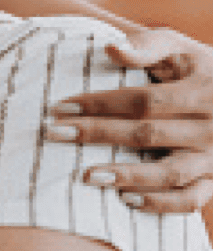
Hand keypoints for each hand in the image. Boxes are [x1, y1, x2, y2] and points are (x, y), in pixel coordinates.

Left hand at [46, 27, 212, 212]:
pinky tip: (125, 200)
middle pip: (148, 134)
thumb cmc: (203, 71)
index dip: (100, 104)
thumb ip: (149, 46)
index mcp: (201, 92)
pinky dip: (161, 204)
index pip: (144, 101)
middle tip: (54, 134)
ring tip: (86, 176)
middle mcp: (210, 128)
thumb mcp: (183, 50)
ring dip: (128, 176)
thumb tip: (111, 48)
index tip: (60, 107)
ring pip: (171, 173)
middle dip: (98, 134)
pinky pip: (191, 199)